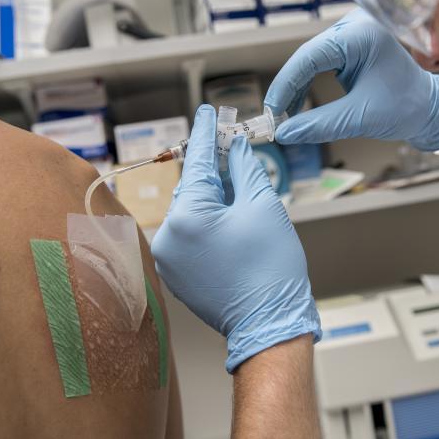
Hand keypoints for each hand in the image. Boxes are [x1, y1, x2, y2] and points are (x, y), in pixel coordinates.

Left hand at [151, 104, 320, 372]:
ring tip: (237, 185)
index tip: (209, 114)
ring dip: (211, 196)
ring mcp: (168, 258)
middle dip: (212, 167)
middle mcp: (168, 236)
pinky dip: (205, 220)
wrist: (269, 324)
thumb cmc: (271, 270)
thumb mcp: (263, 206)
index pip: (197, 163)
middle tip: (230, 144)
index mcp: (188, 217)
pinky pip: (188, 233)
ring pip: (190, 210)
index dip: (207, 134)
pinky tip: (228, 215)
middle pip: (192, 187)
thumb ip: (245, 168)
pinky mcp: (175, 273)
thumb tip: (236, 146)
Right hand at [265, 8, 438, 150]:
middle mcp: (356, 26)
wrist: (428, 108)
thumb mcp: (359, 118)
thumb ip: (319, 125)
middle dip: (288, 88)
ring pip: (309, 61)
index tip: (272, 111)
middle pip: (307, 56)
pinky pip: (318, 63)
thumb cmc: (405, 108)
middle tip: (273, 118)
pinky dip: (306, 85)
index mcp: (363, 35)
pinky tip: (296, 107)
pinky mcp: (349, 46)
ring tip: (283, 117)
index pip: (310, 56)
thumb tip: (284, 134)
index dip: (286, 84)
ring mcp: (352, 34)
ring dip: (295, 89)